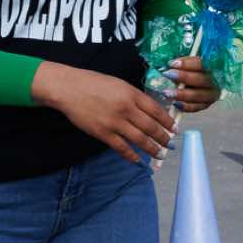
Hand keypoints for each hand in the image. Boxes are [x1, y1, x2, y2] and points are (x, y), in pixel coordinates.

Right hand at [34, 64, 175, 165]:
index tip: (174, 128)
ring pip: (140, 139)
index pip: (156, 110)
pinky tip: (138, 160)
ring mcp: (114, 122)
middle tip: (170, 144)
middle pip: (151, 127)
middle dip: (163, 138)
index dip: (167, 121)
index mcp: (131, 94)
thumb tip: (149, 111)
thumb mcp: (119, 84)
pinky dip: (132, 155)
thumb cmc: (93, 83)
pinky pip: (121, 147)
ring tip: (160, 154)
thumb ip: (134, 97)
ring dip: (152, 149)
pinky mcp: (103, 133)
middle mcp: (126, 108)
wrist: (69, 88)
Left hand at [166, 56, 220, 114]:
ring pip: (198, 95)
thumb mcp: (186, 62)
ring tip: (167, 92)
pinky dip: (184, 106)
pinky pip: (195, 107)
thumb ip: (181, 62)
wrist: (191, 83)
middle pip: (201, 79)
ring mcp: (211, 95)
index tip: (172, 63)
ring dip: (182, 94)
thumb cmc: (188, 69)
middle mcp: (214, 81)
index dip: (188, 63)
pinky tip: (174, 103)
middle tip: (168, 74)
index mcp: (212, 66)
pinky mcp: (205, 105)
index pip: (203, 63)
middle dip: (184, 77)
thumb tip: (170, 63)